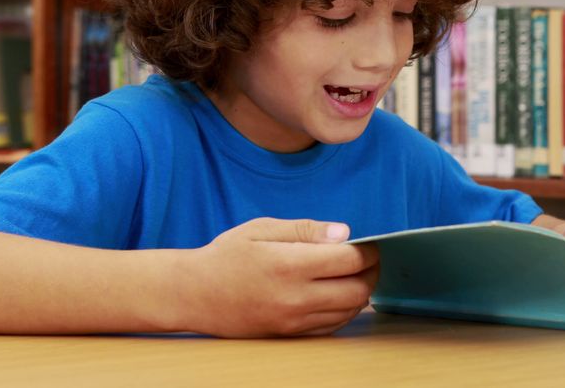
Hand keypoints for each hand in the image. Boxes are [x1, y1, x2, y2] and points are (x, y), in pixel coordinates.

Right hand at [175, 218, 378, 337]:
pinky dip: (344, 310)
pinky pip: (332, 326)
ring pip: (349, 311)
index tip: (368, 243)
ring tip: (353, 274)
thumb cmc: (227, 256)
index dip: (368, 249)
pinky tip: (338, 293)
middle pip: (358, 290)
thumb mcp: (262, 229)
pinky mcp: (290, 334)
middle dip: (371, 272)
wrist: (192, 294)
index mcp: (290, 265)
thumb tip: (345, 233)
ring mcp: (293, 321)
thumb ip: (306, 230)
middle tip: (368, 259)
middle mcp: (295, 298)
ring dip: (361, 292)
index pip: (350, 260)